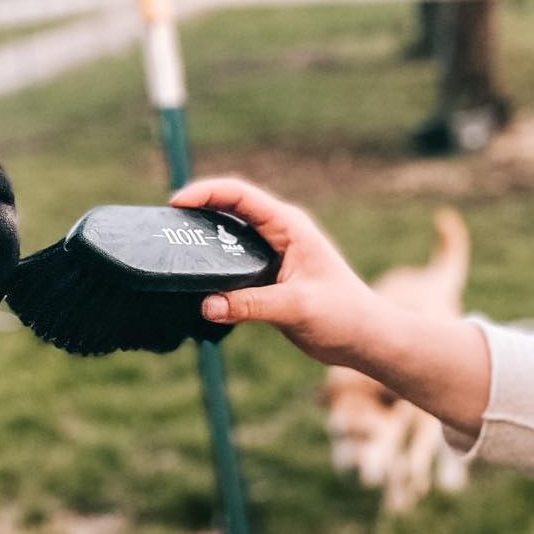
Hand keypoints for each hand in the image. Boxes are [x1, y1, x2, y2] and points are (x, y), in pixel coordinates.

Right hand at [171, 176, 383, 365]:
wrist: (367, 340)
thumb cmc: (344, 316)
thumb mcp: (296, 307)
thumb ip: (251, 305)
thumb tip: (206, 304)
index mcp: (288, 225)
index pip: (240, 195)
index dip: (206, 193)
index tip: (176, 203)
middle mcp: (278, 232)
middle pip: (229, 207)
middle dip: (198, 207)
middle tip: (166, 221)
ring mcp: (272, 252)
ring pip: (230, 232)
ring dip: (204, 233)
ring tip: (174, 241)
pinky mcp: (268, 274)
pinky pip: (233, 259)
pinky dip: (213, 260)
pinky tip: (196, 272)